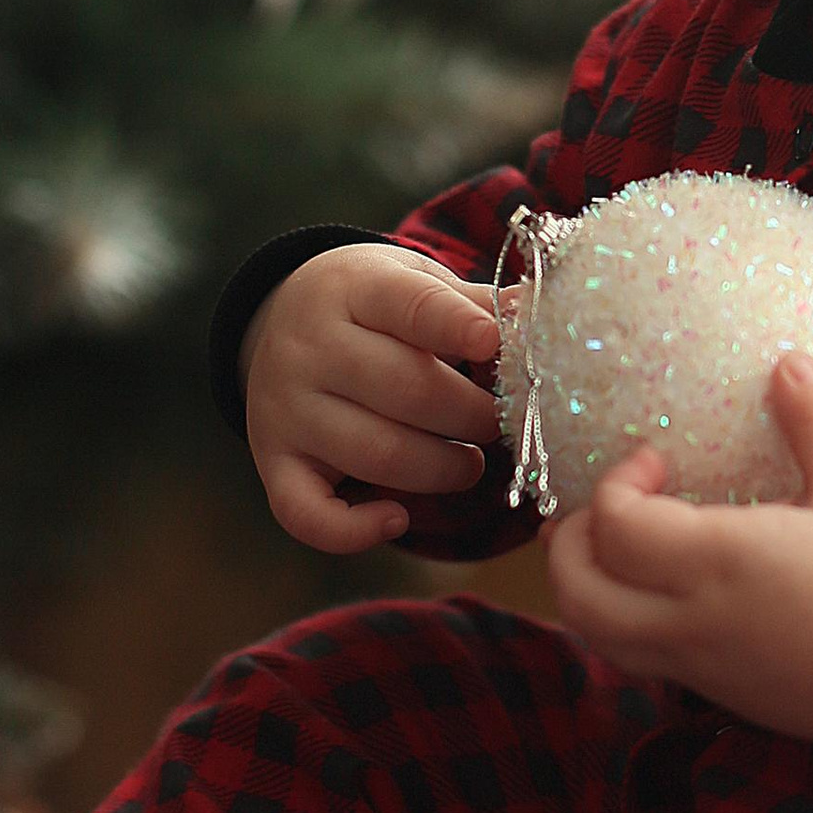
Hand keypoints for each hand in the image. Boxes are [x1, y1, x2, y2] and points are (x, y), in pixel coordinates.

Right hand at [240, 243, 501, 554]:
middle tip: (501, 422)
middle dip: (473, 416)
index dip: (456, 326)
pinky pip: (307, 515)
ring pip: (375, 455)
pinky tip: (397, 517)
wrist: (281, 318)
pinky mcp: (273, 462)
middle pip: (406, 391)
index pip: (409, 306)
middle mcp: (308, 348)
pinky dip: (356, 531)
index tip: (494, 343)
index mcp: (352, 289)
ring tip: (470, 463)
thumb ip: (474, 304)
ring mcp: (284, 409)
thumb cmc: (375, 305)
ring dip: (442, 471)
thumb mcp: (416, 282)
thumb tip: (538, 314)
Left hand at [544, 353, 812, 771]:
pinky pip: (630, 657)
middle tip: (604, 506)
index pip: (617, 527)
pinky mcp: (708, 689)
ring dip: (584, 585)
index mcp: (720, 562)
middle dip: (569, 542)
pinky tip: (659, 587)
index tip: (654, 460)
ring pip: (593, 634)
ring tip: (617, 546)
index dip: (615, 484)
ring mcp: (693, 661)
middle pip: (578, 591)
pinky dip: (617, 618)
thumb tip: (788, 362)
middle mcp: (690, 618)